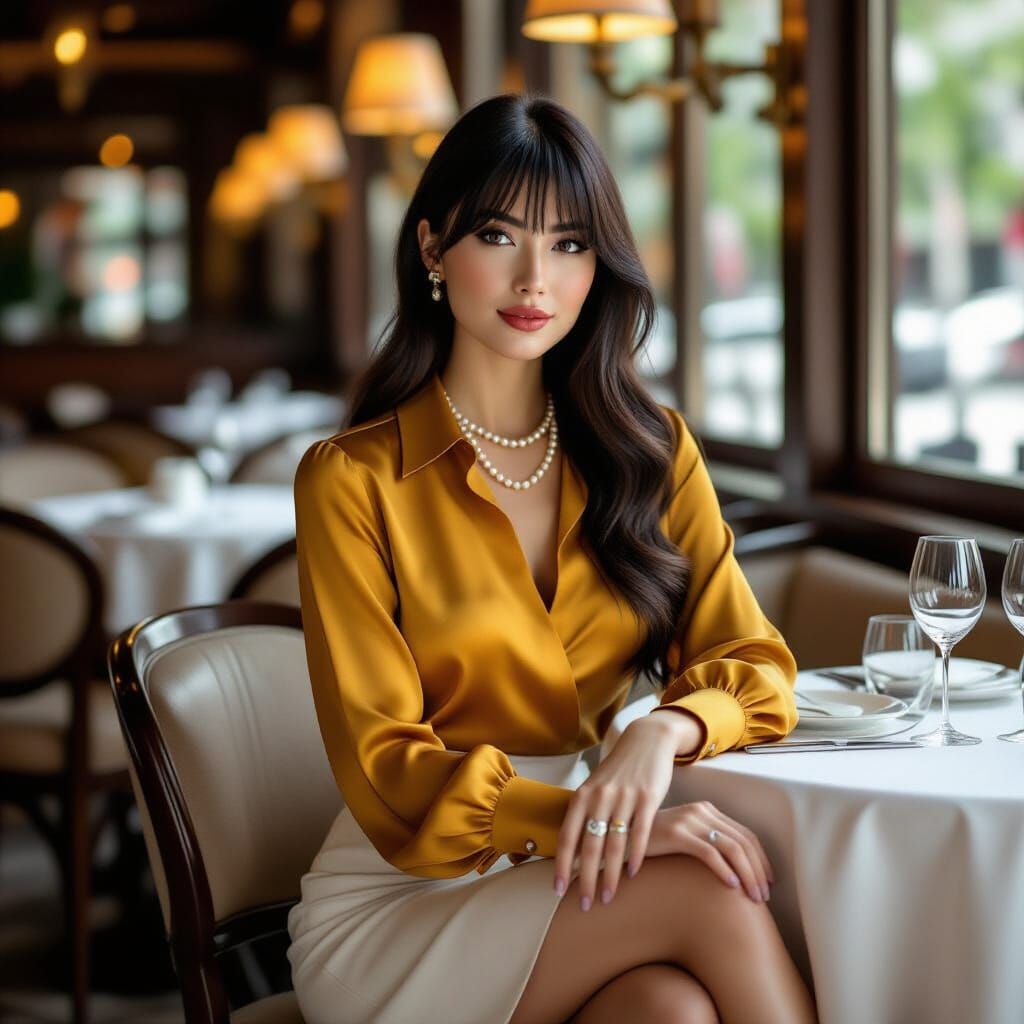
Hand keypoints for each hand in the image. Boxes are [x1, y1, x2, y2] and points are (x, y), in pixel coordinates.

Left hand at [553, 716, 678, 910]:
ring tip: (608, 897)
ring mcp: (624, 796)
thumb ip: (585, 815)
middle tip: (585, 904)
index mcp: (582, 795)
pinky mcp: (648, 797)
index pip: (568, 836)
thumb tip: (572, 851)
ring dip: (610, 875)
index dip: (562, 864)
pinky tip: (633, 873)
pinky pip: (640, 832)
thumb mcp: (596, 788)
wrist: (646, 740)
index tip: (558, 890)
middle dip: (586, 879)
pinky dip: (635, 855)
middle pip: (590, 846)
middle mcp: (600, 796)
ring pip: (614, 844)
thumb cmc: (618, 771)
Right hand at [646, 800, 774, 903]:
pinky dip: (725, 870)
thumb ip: (708, 844)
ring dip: (747, 875)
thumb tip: (737, 871)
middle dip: (758, 871)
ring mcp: (689, 820)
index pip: (745, 834)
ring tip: (753, 897)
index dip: (762, 859)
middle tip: (764, 896)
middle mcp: (701, 811)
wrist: (620, 838)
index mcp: (707, 810)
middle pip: (742, 841)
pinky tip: (732, 887)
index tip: (769, 882)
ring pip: (731, 847)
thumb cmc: (654, 845)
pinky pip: (709, 852)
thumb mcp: (685, 839)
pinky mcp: (676, 833)